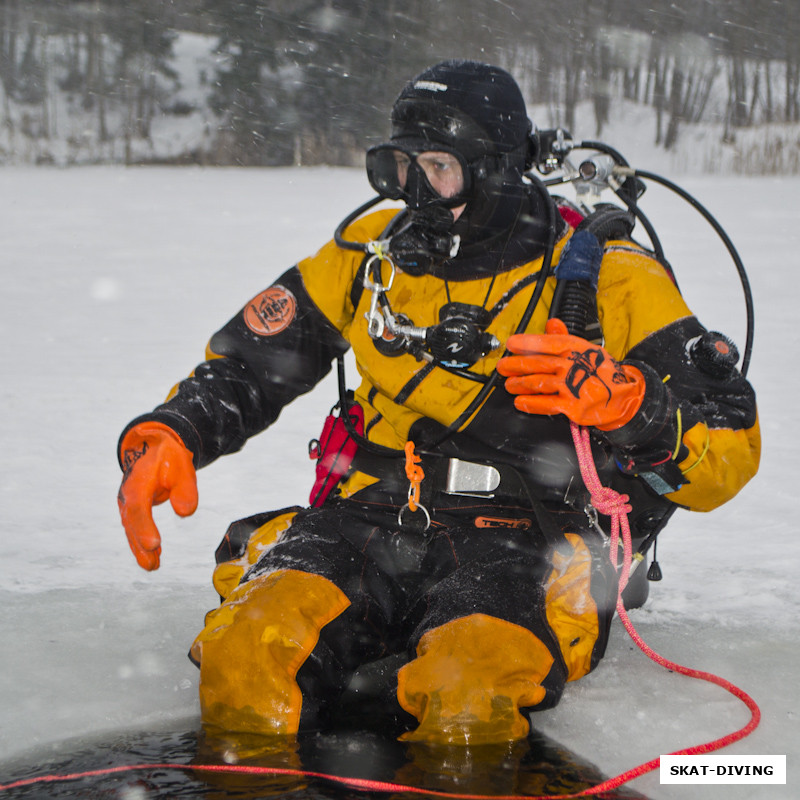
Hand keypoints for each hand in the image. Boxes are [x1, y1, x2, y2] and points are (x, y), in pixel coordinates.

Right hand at [117, 422, 196, 569]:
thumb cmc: (167, 456)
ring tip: (153, 566)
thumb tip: (185, 513)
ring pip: (132, 529)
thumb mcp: (181, 466)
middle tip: (152, 565)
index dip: (144, 528)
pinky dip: (143, 540)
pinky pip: (136, 527)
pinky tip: (154, 554)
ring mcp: (127, 502)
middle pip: (132, 523)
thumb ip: (184, 489)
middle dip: (141, 545)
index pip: (139, 508)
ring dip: (141, 548)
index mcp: (138, 483)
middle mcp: (128, 495)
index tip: (154, 544)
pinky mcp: (132, 507)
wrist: (150, 445)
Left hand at [497, 318, 644, 429]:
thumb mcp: (587, 349)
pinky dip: (531, 403)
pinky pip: (547, 404)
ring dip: (520, 384)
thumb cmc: (602, 371)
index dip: (527, 342)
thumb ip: (565, 337)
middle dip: (516, 364)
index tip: (511, 344)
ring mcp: (573, 386)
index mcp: (576, 349)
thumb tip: (550, 323)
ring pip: (539, 383)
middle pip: (538, 363)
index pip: (548, 342)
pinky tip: (520, 402)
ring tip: (509, 385)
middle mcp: (573, 365)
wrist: (624, 396)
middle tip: (502, 366)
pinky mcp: (573, 406)